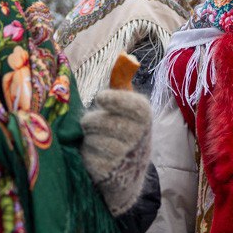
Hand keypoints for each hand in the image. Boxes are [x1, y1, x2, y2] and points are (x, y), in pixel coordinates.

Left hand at [81, 89, 151, 214]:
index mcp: (145, 119)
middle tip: (92, 124)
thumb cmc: (125, 134)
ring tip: (98, 142)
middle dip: (92, 121)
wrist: (127, 176)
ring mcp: (126, 158)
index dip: (115, 99)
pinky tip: (96, 157)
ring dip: (89, 139)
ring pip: (92, 139)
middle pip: (102, 122)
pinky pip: (88, 156)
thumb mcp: (130, 110)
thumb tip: (125, 56)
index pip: (133, 105)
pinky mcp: (110, 174)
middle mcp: (140, 139)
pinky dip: (87, 154)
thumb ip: (123, 86)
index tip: (101, 98)